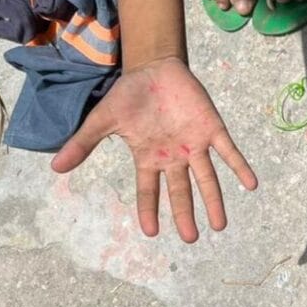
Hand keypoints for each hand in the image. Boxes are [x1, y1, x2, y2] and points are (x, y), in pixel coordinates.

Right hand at [51, 56, 257, 242]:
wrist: (154, 67)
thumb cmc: (130, 95)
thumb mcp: (103, 120)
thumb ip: (84, 144)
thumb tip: (55, 167)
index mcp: (150, 158)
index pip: (149, 191)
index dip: (149, 211)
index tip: (150, 233)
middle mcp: (174, 157)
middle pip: (181, 192)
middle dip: (185, 214)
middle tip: (191, 239)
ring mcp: (195, 144)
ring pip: (206, 178)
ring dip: (214, 201)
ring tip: (220, 225)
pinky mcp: (211, 128)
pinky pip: (228, 151)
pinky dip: (239, 167)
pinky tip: (251, 185)